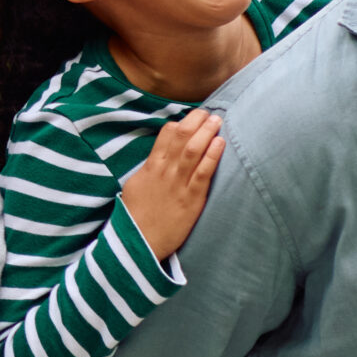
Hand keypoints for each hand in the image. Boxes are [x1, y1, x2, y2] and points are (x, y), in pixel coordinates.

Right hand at [119, 108, 224, 259]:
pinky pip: (203, 173)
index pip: (166, 134)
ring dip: (207, 132)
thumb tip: (160, 156)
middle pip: (181, 137)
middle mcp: (164, 172)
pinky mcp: (191, 199)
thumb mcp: (136, 186)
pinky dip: (212, 156)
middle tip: (209, 113)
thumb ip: (149, 169)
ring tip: (217, 120)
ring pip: (193, 150)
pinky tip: (220, 143)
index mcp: (150, 167)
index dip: (182, 122)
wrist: (139, 243)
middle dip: (197, 121)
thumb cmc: (137, 217)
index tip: (194, 117)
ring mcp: (178, 185)